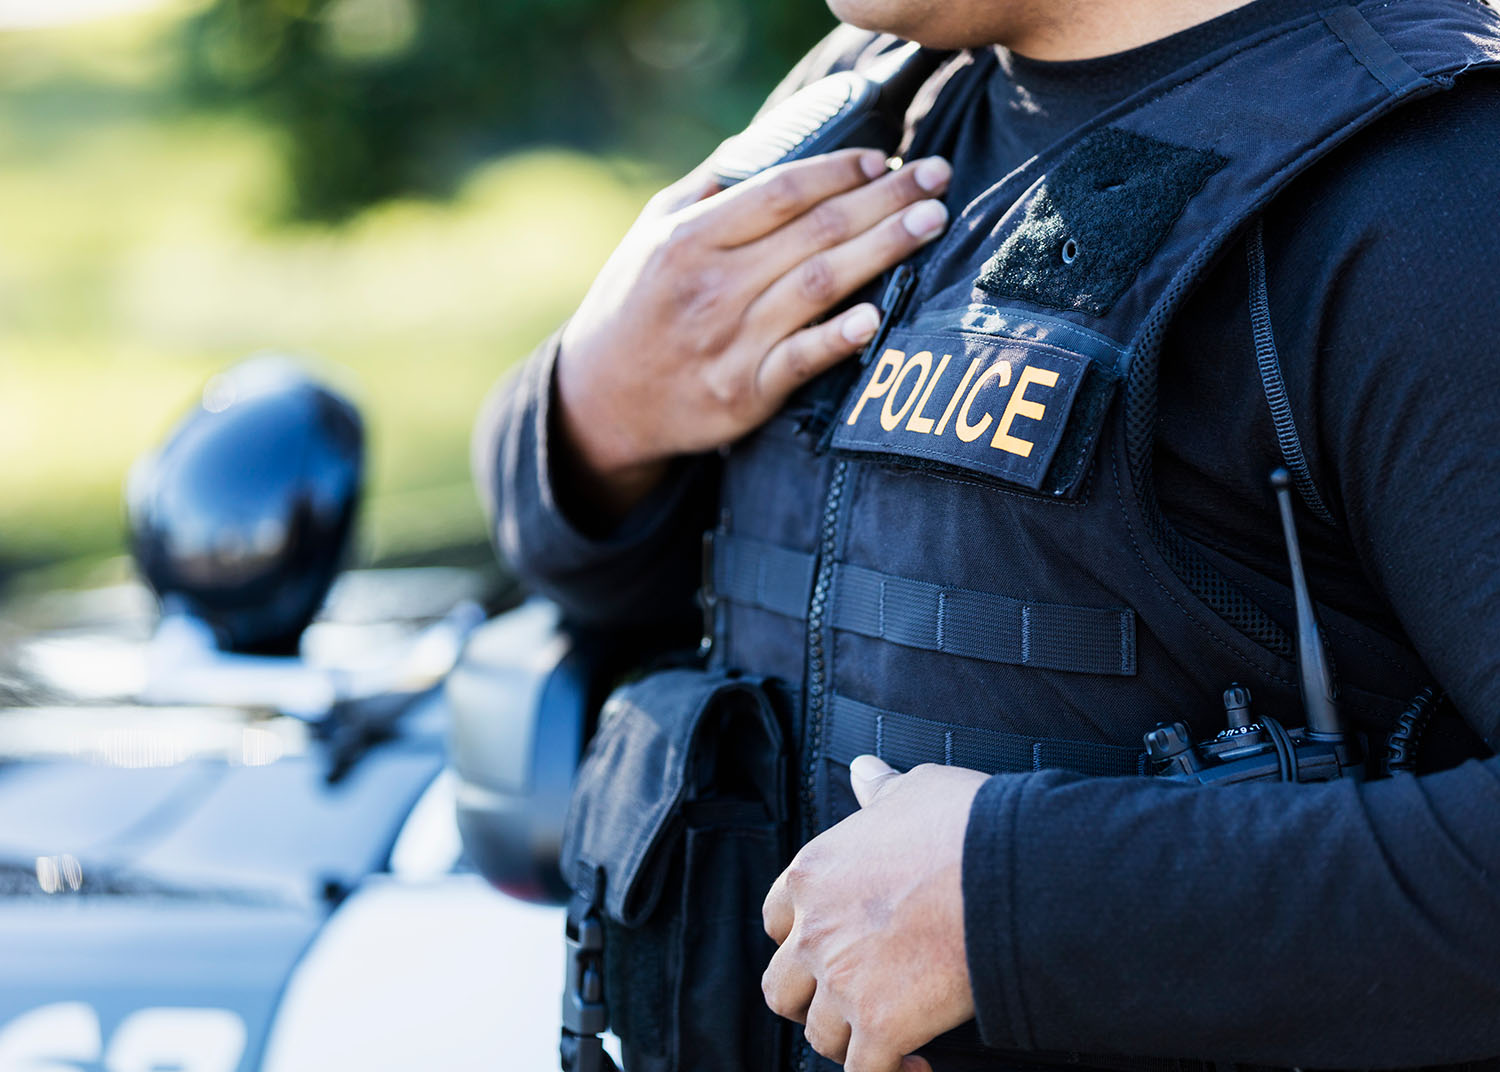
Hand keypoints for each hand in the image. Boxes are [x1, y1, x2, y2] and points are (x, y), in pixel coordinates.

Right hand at [555, 149, 951, 516]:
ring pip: (819, 285)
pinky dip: (840, 337)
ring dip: (883, 250)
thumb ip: (706, 190)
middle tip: (938, 177)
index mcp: (690, 239)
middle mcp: (711, 286)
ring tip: (931, 222)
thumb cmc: (636, 306)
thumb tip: (764, 145)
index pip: (781, 192)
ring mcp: (729, 341)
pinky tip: (878, 316)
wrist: (602, 401)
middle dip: (884, 198)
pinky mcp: (743, 393)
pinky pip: (801, 361)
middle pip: (815, 231)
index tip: (884, 159)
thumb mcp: (650, 234)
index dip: (840, 171)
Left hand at [761, 756, 988, 1071]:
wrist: (1007, 872)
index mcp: (814, 873)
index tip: (830, 943)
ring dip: (850, 1038)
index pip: (776, 918)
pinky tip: (917, 1063)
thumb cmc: (965, 825)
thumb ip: (881, 791)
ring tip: (889, 1033)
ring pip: (818, 1035)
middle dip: (811, 997)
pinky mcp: (879, 1026)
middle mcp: (815, 930)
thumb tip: (864, 771)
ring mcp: (842, 981)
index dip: (801, 935)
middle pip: (781, 987)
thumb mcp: (915, 791)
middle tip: (851, 997)